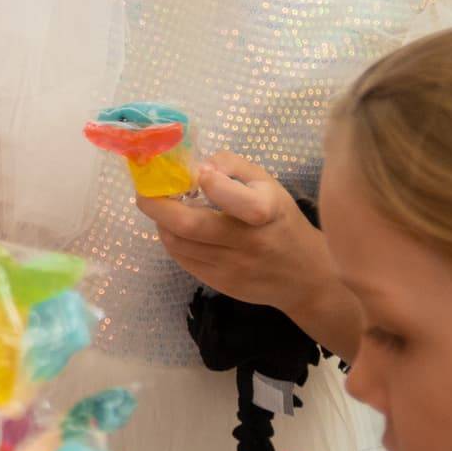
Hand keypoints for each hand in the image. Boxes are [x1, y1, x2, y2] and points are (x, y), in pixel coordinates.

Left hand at [135, 153, 334, 314]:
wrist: (306, 278)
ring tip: (161, 208)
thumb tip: (198, 166)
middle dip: (158, 205)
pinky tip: (174, 228)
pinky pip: (183, 260)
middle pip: (190, 226)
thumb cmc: (283, 222)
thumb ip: (233, 166)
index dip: (208, 182)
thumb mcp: (269, 185)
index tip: (194, 173)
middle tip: (145, 192)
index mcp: (266, 212)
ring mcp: (232, 268)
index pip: (233, 198)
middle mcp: (248, 243)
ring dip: (161, 223)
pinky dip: (171, 240)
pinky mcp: (220, 284)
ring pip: (178, 244)